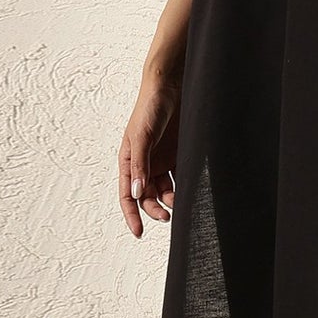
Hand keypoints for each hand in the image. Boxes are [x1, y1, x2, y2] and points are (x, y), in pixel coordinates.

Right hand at [120, 62, 181, 237]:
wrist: (172, 85)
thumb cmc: (150, 107)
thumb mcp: (142, 136)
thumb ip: (139, 165)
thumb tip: (137, 194)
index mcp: (129, 160)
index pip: (127, 194)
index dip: (131, 214)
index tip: (138, 232)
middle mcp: (145, 163)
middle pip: (147, 196)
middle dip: (155, 209)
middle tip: (167, 217)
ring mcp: (162, 160)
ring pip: (165, 189)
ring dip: (170, 200)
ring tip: (180, 203)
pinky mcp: (178, 154)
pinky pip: (180, 177)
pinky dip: (184, 186)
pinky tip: (190, 192)